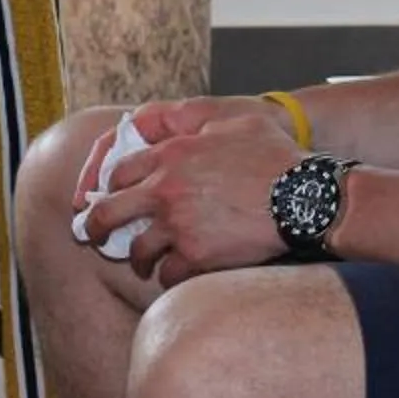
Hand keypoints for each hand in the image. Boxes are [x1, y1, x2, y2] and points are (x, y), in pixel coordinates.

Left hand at [77, 99, 304, 285]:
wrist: (304, 197)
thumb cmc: (274, 156)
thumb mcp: (230, 121)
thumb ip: (192, 122)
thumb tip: (169, 123)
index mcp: (170, 154)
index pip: (117, 172)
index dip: (105, 188)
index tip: (103, 199)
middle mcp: (165, 190)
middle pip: (108, 214)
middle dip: (96, 228)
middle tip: (94, 238)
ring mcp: (179, 225)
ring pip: (138, 250)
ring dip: (139, 259)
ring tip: (144, 264)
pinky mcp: (197, 255)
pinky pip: (169, 273)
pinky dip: (168, 276)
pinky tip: (174, 275)